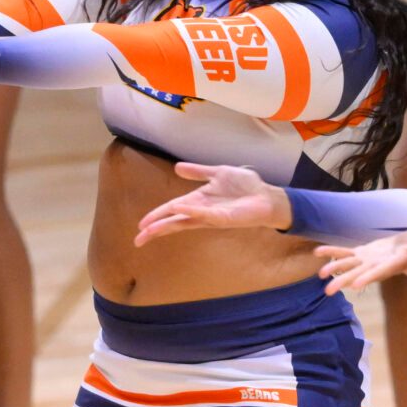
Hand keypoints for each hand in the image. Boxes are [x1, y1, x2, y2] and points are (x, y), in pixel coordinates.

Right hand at [134, 163, 291, 244]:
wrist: (267, 196)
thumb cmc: (246, 187)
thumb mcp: (218, 173)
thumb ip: (198, 172)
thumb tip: (177, 168)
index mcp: (199, 201)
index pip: (172, 210)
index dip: (157, 216)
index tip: (141, 225)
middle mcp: (202, 212)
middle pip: (174, 222)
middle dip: (156, 229)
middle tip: (138, 239)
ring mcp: (212, 217)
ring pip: (185, 222)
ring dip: (167, 224)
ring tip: (149, 228)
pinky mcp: (224, 218)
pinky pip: (204, 215)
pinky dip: (190, 212)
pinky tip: (177, 210)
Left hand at [315, 230, 406, 294]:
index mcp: (392, 264)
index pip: (380, 272)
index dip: (369, 277)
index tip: (356, 285)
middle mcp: (377, 266)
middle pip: (360, 275)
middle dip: (344, 281)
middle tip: (329, 291)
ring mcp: (368, 260)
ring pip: (350, 266)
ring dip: (335, 269)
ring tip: (321, 275)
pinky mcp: (363, 253)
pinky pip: (345, 252)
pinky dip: (332, 252)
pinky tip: (318, 252)